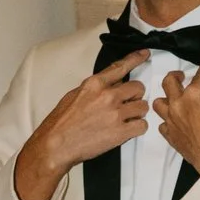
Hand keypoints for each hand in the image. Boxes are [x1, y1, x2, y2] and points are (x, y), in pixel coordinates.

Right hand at [12, 66, 154, 199]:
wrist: (55, 145)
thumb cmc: (62, 124)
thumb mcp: (75, 95)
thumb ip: (95, 88)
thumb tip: (110, 85)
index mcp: (94, 84)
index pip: (120, 66)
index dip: (135, 59)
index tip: (143, 54)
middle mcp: (107, 96)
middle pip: (138, 88)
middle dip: (134, 95)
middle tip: (127, 104)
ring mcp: (115, 114)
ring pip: (143, 106)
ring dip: (137, 113)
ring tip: (124, 119)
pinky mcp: (121, 132)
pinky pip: (142, 125)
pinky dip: (137, 128)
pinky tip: (127, 129)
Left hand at [157, 69, 199, 166]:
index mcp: (194, 94)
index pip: (198, 78)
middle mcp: (178, 104)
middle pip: (169, 83)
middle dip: (174, 76)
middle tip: (180, 76)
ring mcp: (172, 120)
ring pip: (159, 103)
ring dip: (165, 98)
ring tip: (171, 98)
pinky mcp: (170, 135)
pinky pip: (162, 125)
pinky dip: (166, 121)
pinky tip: (173, 121)